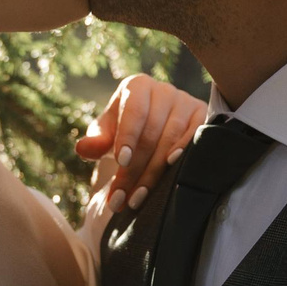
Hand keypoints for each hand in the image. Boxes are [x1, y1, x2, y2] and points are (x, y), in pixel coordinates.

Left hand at [75, 74, 208, 224]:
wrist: (152, 128)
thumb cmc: (123, 131)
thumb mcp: (107, 134)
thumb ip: (95, 141)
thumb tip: (82, 148)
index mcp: (137, 86)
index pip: (134, 112)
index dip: (128, 137)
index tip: (121, 162)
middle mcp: (164, 90)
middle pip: (152, 133)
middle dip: (135, 169)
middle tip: (121, 198)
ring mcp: (186, 102)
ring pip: (171, 141)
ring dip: (154, 173)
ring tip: (137, 199)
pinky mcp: (203, 116)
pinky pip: (195, 138)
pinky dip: (183, 157)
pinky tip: (171, 176)